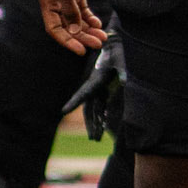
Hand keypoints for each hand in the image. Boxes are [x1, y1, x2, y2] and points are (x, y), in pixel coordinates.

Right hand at [38, 0, 104, 53]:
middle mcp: (56, 1)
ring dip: (88, 30)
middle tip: (97, 44)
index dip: (66, 41)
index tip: (80, 50)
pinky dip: (90, 18)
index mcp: (47, 1)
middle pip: (68, 26)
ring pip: (77, 20)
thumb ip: (69, 8)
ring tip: (102, 37)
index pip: (54, 28)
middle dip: (82, 37)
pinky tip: (98, 24)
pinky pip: (83, 10)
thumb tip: (73, 31)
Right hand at [60, 24, 125, 139]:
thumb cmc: (116, 53)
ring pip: (94, 111)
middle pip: (89, 109)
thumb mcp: (119, 60)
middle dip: (91, 124)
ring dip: (95, 124)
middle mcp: (95, 87)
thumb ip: (121, 71)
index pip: (83, 93)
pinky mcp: (105, 92)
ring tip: (96, 139)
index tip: (64, 111)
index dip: (74, 102)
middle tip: (92, 139)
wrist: (113, 48)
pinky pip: (101, 107)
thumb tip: (124, 81)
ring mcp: (99, 91)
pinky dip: (101, 117)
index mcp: (96, 80)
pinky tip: (103, 127)